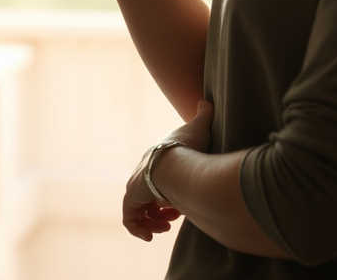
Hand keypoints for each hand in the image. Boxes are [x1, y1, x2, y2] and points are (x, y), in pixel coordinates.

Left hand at [122, 100, 213, 241]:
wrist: (176, 164)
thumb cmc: (190, 148)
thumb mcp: (199, 128)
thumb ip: (203, 115)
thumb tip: (206, 101)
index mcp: (156, 160)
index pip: (157, 179)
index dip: (168, 194)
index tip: (179, 207)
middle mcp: (143, 173)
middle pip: (146, 195)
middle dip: (160, 209)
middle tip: (173, 218)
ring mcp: (136, 186)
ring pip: (138, 208)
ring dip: (152, 220)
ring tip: (165, 227)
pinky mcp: (131, 199)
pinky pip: (129, 220)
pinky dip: (139, 229)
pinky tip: (152, 236)